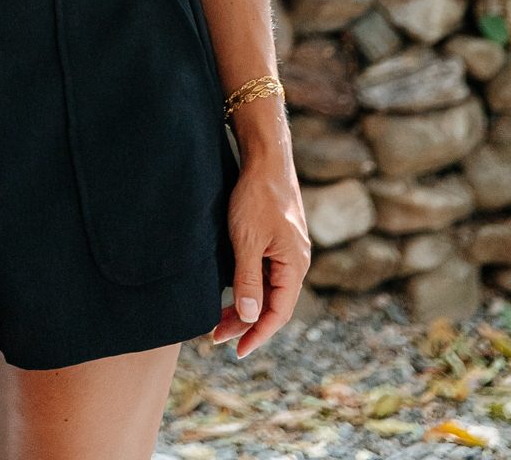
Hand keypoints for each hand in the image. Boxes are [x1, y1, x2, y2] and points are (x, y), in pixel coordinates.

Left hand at [211, 151, 310, 358]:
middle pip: (272, 304)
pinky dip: (248, 286)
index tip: (237, 351)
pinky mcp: (277, 240)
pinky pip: (265, 273)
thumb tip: (249, 317)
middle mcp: (295, 262)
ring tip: (218, 319)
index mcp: (294, 266)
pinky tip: (231, 292)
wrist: (265, 159)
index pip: (278, 313)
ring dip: (245, 305)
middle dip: (245, 323)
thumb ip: (248, 279)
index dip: (257, 334)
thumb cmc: (257, 197)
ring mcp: (287, 251)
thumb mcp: (247, 240)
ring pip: (267, 289)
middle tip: (215, 336)